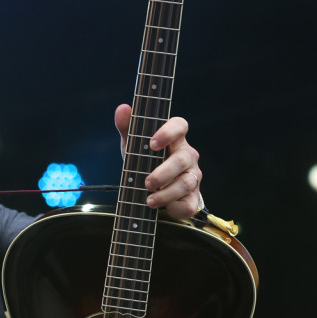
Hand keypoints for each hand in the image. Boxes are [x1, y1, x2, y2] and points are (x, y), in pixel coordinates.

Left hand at [114, 103, 202, 219]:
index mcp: (174, 138)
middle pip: (181, 160)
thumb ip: (127, 127)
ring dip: (166, 194)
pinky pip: (189, 204)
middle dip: (163, 173)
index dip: (168, 132)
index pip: (180, 125)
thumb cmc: (144, 160)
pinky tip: (164, 209)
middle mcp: (187, 155)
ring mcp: (193, 176)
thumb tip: (122, 108)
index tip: (152, 143)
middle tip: (147, 183)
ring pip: (186, 183)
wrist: (153, 188)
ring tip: (149, 201)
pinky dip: (176, 208)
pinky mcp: (193, 197)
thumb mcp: (133, 144)